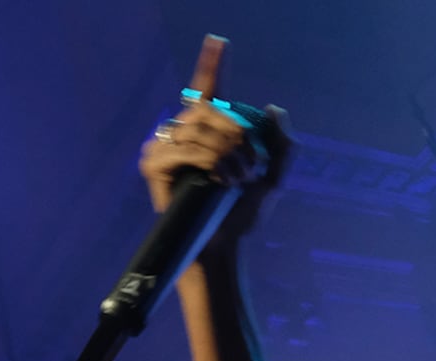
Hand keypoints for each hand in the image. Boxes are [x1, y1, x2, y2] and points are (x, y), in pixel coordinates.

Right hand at [136, 35, 292, 245]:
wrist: (225, 244)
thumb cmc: (243, 213)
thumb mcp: (274, 178)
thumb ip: (282, 144)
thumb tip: (273, 107)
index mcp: (210, 130)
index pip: (209, 89)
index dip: (213, 63)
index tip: (220, 40)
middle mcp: (183, 131)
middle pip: (213, 111)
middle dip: (240, 139)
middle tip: (250, 170)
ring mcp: (164, 146)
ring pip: (201, 129)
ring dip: (228, 156)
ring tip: (235, 181)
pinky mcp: (153, 164)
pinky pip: (184, 148)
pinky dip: (207, 163)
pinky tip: (216, 182)